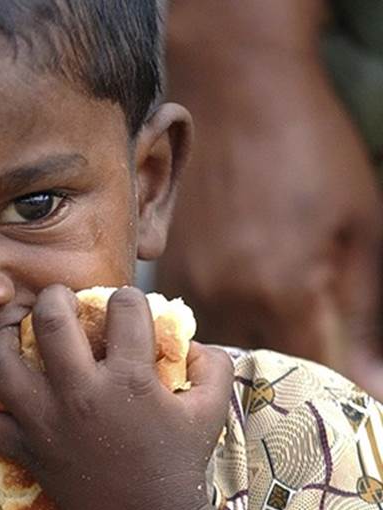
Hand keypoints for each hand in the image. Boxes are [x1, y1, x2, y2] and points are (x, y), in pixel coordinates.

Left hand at [0, 286, 232, 509]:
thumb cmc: (180, 464)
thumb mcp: (212, 411)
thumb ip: (214, 367)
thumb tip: (195, 339)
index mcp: (130, 379)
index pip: (124, 310)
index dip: (127, 298)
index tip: (123, 304)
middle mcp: (82, 393)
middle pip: (52, 321)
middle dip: (53, 298)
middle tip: (56, 300)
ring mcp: (47, 421)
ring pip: (1, 363)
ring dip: (2, 341)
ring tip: (12, 338)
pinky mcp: (25, 449)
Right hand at [161, 0, 382, 395]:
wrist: (240, 91)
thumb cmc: (311, 150)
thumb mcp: (360, 230)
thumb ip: (360, 314)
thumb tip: (370, 381)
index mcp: (285, 291)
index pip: (312, 373)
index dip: (334, 390)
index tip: (348, 398)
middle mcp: (230, 296)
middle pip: (256, 371)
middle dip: (278, 380)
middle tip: (292, 367)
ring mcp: (193, 281)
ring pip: (212, 348)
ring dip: (237, 354)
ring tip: (254, 345)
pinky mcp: (167, 263)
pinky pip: (188, 315)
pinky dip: (208, 324)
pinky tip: (227, 310)